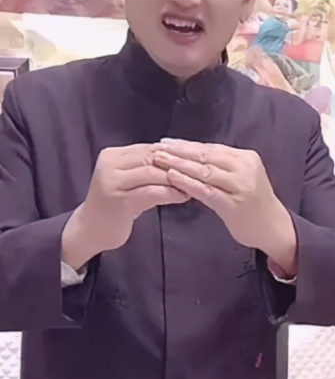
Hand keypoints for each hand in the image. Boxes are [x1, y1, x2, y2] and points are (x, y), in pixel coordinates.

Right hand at [62, 145, 189, 268]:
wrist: (90, 230)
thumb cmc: (116, 204)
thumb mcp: (129, 179)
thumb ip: (147, 166)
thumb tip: (180, 157)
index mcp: (113, 154)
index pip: (150, 148)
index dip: (174, 154)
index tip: (194, 161)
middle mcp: (110, 164)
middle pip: (152, 158)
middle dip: (178, 165)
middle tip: (199, 173)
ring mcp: (112, 182)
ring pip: (153, 173)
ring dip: (177, 179)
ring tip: (194, 185)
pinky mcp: (119, 201)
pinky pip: (151, 192)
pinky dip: (170, 193)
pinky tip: (183, 197)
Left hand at [151, 140, 296, 271]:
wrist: (273, 227)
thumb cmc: (254, 202)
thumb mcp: (242, 177)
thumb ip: (222, 166)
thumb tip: (190, 154)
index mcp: (246, 158)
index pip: (211, 148)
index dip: (186, 144)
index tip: (166, 141)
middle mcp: (245, 168)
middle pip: (206, 156)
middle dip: (179, 151)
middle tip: (157, 148)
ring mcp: (240, 186)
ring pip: (205, 171)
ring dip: (179, 165)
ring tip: (159, 160)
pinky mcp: (234, 204)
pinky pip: (207, 191)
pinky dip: (188, 183)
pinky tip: (172, 178)